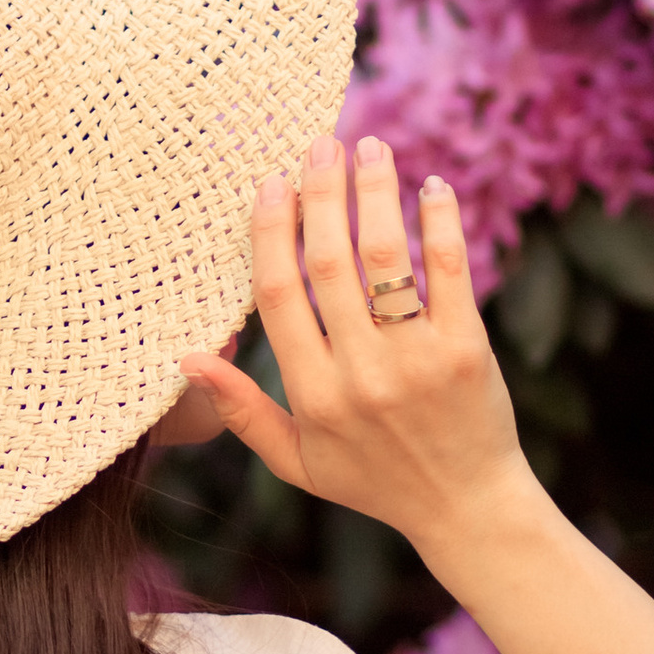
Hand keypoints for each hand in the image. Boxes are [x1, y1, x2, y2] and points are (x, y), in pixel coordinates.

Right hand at [176, 137, 533, 554]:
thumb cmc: (375, 481)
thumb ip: (241, 411)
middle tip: (319, 145)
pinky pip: (450, 272)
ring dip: (375, 194)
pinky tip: (431, 186)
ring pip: (386, 259)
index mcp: (312, 395)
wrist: (466, 508)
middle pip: (328, 264)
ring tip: (369, 147)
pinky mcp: (467, 350)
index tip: (271, 183)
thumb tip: (186, 359)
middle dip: (321, 195)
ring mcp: (416, 360)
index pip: (279, 296)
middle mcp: (360, 374)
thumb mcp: (296, 460)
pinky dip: (440, 223)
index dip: (271, 232)